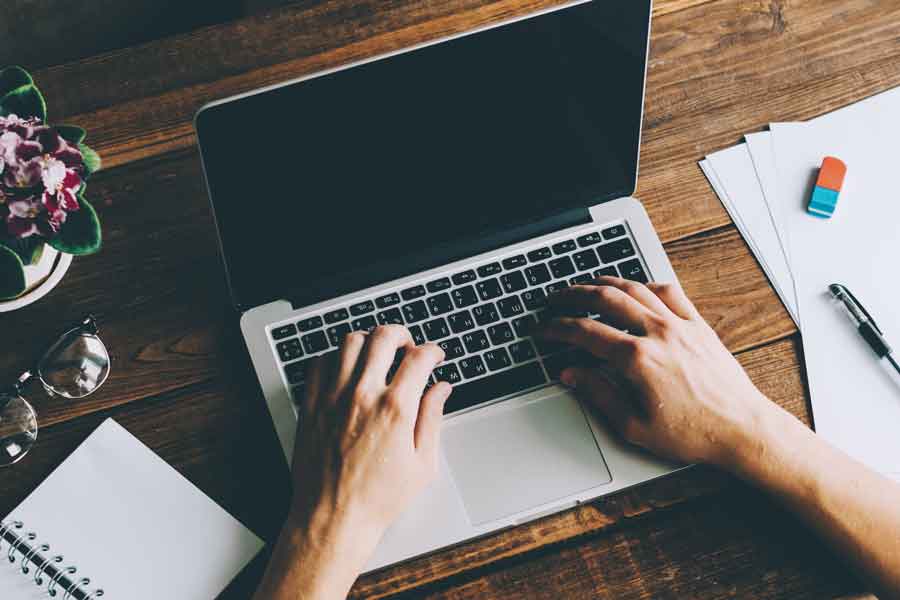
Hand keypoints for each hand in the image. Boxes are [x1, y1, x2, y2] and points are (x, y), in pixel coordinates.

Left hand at [255, 325, 449, 599]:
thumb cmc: (377, 499)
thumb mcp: (422, 464)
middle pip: (384, 337)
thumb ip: (433, 419)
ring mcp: (333, 397)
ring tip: (377, 354)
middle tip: (407, 346)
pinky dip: (334, 357)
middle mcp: (363, 395)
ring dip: (368, 341)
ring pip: (350, 342)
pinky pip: (319, 362)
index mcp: (395, 409)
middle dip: (402, 335)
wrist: (333, 518)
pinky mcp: (311, 405)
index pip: (419, 357)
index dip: (433, 351)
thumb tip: (441, 390)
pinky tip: (345, 368)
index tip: (434, 357)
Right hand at [535, 277, 772, 467]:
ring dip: (605, 283)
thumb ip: (598, 394)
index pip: (584, 332)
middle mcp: (657, 334)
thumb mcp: (634, 426)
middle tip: (555, 299)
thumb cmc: (693, 433)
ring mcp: (680, 325)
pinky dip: (645, 285)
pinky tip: (635, 289)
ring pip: (634, 288)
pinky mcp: (699, 325)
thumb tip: (571, 375)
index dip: (556, 328)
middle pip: (605, 299)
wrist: (742, 429)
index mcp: (637, 359)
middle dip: (573, 295)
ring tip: (586, 286)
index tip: (542, 329)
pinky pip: (668, 292)